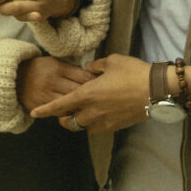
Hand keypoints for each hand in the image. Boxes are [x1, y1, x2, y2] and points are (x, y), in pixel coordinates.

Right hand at [16, 56, 94, 111]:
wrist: (15, 77)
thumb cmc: (39, 69)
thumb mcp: (55, 62)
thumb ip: (72, 70)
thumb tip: (92, 77)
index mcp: (58, 68)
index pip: (83, 77)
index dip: (95, 82)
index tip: (100, 85)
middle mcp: (52, 82)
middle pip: (78, 92)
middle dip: (90, 96)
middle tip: (99, 99)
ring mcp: (45, 95)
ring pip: (70, 105)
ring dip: (80, 107)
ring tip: (89, 108)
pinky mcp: (40, 106)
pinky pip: (59, 113)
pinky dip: (68, 113)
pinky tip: (74, 112)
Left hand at [30, 54, 150, 133]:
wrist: (155, 90)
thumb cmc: (133, 72)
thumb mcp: (112, 61)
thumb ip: (95, 66)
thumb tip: (87, 70)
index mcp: (87, 94)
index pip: (60, 105)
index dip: (45, 110)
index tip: (34, 113)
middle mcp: (93, 111)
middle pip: (69, 122)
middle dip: (62, 119)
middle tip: (64, 111)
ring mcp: (104, 121)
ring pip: (83, 128)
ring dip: (79, 122)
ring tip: (82, 112)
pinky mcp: (116, 126)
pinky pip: (98, 128)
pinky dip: (93, 124)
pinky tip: (99, 114)